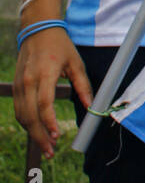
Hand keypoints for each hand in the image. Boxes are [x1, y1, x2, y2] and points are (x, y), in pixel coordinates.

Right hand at [14, 28, 91, 159]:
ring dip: (33, 133)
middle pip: (30, 115)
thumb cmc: (60, 46)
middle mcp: (28, 80)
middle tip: (51, 151)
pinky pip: (19, 110)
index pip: (44, 103)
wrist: (37, 30)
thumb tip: (91, 106)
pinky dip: (27, 124)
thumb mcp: (76, 63)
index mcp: (45, 73)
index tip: (57, 135)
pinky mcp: (15, 87)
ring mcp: (19, 84)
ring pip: (22, 115)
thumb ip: (83, 86)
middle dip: (40, 136)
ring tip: (46, 147)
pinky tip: (37, 132)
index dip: (49, 121)